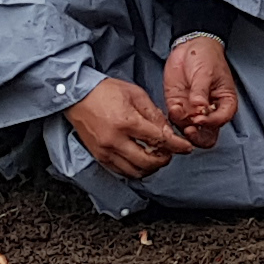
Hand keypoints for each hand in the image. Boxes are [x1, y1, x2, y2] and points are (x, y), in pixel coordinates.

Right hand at [65, 77, 195, 178]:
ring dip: (150, 168)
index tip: (186, 148)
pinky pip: (122, 172)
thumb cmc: (105, 91)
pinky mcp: (99, 157)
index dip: (177, 146)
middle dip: (164, 159)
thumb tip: (169, 132)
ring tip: (156, 156)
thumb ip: (154, 115)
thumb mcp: (135, 94)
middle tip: (170, 152)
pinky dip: (135, 169)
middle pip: (148, 162)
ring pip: (135, 172)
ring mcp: (105, 152)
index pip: (159, 140)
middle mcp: (115, 141)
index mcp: (126, 122)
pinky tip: (140, 160)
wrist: (76, 96)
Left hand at [161, 35, 238, 147]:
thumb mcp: (206, 72)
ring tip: (178, 112)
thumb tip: (200, 108)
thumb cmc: (206, 56)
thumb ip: (201, 91)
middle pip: (207, 136)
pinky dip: (173, 118)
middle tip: (190, 128)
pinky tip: (174, 108)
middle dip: (198, 136)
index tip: (201, 118)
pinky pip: (176, 120)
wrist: (190, 45)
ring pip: (190, 132)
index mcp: (224, 103)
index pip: (221, 121)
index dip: (211, 123)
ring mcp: (193, 111)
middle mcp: (209, 111)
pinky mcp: (179, 106)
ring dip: (183, 127)